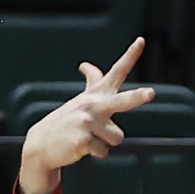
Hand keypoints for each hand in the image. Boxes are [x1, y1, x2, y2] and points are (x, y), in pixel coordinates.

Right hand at [18, 39, 154, 193]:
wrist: (42, 143)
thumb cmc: (67, 120)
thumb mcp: (82, 99)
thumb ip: (91, 82)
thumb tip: (86, 65)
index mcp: (97, 94)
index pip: (117, 72)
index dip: (130, 56)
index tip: (141, 40)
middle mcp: (94, 104)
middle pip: (123, 101)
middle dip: (138, 97)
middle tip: (151, 93)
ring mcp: (87, 121)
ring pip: (117, 138)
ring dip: (105, 142)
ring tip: (89, 138)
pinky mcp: (83, 140)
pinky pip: (104, 152)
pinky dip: (94, 153)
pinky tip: (79, 147)